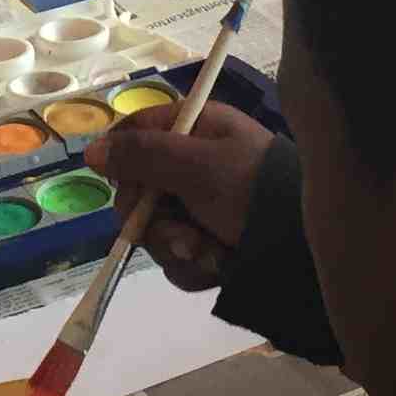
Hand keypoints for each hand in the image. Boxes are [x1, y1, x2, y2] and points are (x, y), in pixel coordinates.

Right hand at [84, 100, 277, 292]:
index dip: (122, 159)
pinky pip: (176, 256)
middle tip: (178, 229)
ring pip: (154, 230)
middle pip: (138, 191)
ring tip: (207, 251)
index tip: (125, 184)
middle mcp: (194, 165)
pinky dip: (193, 265)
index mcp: (196, 131)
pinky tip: (217, 264)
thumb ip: (143, 156)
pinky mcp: (208, 243)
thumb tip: (91, 151)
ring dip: (176, 246)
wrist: (304, 248)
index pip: (136, 132)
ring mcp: (200, 207)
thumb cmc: (252, 190)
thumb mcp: (197, 165)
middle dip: (153, 219)